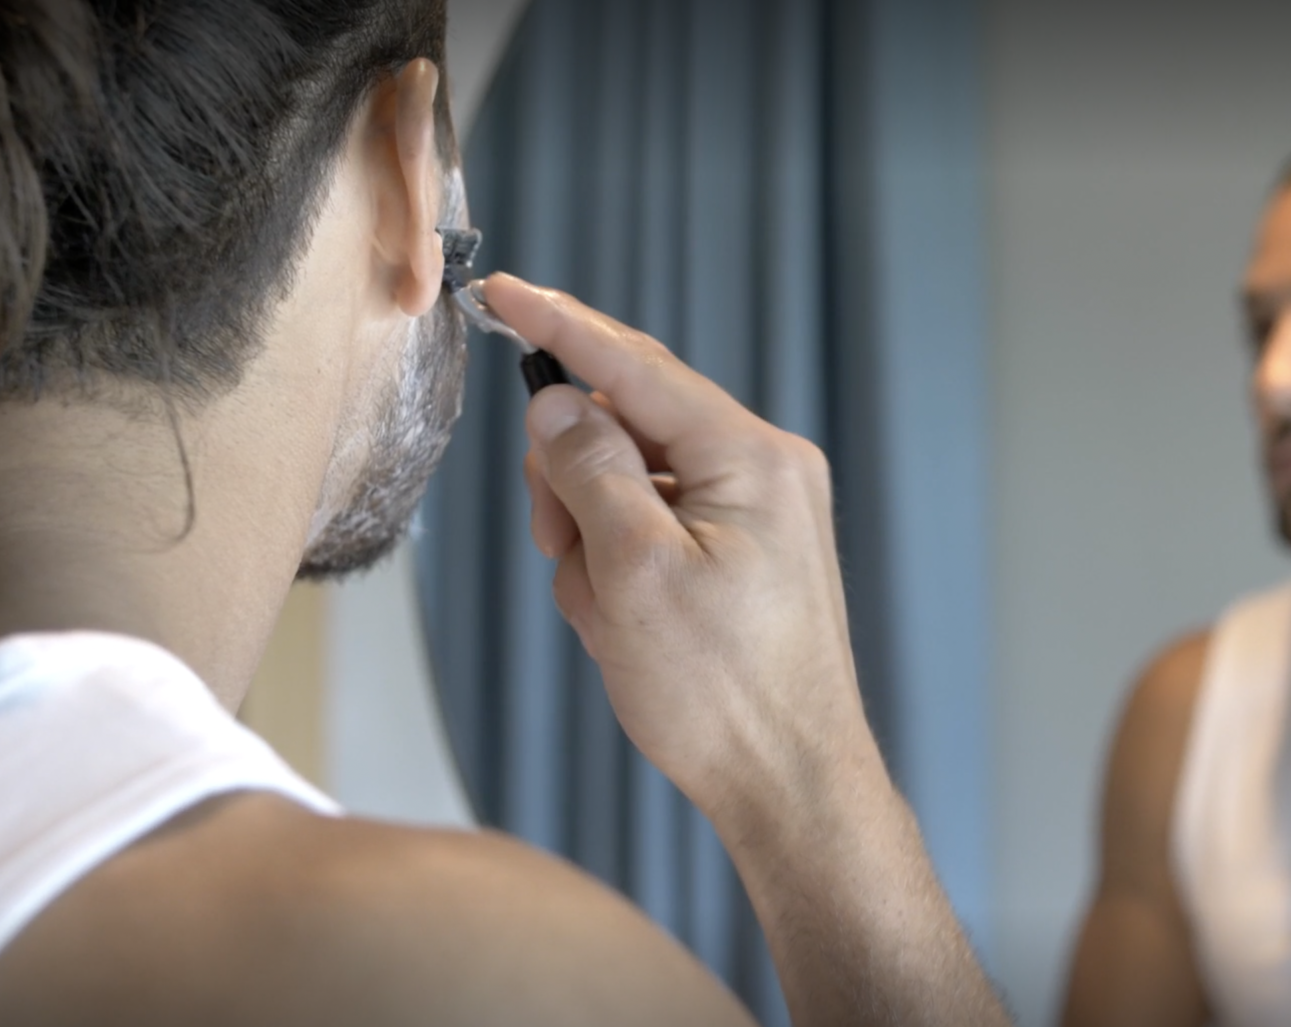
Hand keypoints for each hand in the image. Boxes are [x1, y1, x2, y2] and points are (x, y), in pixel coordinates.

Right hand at [480, 274, 875, 813]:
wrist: (789, 785)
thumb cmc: (725, 694)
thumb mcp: (633, 572)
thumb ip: (590, 469)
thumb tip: (556, 403)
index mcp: (751, 457)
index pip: (636, 363)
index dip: (559, 325)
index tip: (500, 291)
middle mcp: (763, 471)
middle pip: (624, 427)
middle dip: (573, 487)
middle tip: (565, 552)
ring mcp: (755, 515)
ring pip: (627, 488)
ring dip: (592, 546)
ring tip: (611, 617)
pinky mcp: (741, 556)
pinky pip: (650, 533)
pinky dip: (619, 573)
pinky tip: (628, 630)